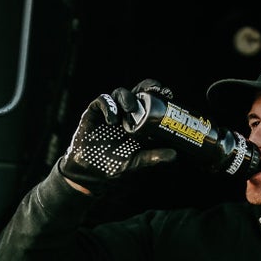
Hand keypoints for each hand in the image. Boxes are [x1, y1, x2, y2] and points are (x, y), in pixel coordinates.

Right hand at [56, 81, 177, 191]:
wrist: (87, 172)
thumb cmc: (111, 167)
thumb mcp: (135, 162)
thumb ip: (152, 157)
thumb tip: (174, 155)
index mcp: (138, 122)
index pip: (150, 102)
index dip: (158, 95)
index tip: (168, 95)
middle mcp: (125, 114)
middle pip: (137, 92)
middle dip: (146, 87)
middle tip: (152, 91)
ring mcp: (110, 111)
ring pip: (121, 93)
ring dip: (127, 98)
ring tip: (130, 109)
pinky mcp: (94, 112)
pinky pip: (103, 101)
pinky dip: (109, 106)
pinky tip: (112, 120)